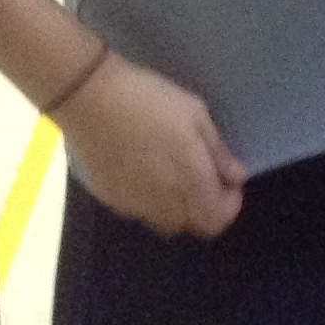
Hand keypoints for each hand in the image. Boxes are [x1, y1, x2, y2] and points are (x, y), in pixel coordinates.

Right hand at [56, 53, 246, 237]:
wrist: (88, 99)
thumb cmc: (150, 100)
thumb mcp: (195, 115)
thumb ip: (218, 153)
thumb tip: (235, 178)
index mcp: (188, 182)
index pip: (217, 220)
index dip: (230, 204)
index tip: (229, 179)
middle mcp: (161, 204)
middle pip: (192, 225)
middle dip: (205, 205)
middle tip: (205, 173)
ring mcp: (132, 205)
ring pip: (165, 221)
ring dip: (179, 206)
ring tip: (175, 169)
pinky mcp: (109, 199)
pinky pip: (140, 211)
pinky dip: (152, 200)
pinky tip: (146, 169)